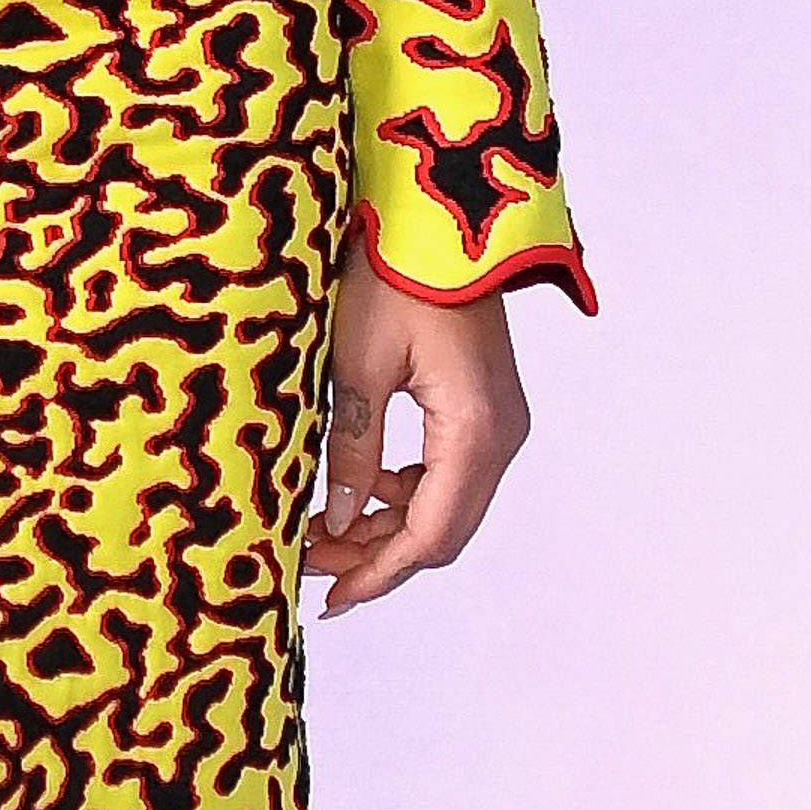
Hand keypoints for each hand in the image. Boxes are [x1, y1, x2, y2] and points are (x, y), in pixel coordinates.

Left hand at [307, 271, 530, 616]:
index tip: (330, 599)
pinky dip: (404, 490)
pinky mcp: (485, 403)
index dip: (377, 574)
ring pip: (444, 503)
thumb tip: (340, 524)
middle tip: (309, 564)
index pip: (429, 536)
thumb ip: (352, 451)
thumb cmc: (396, 274)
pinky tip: (359, 485)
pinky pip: (448, 469)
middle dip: (375, 555)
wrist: (437, 210)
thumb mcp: (357, 364)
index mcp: (476, 433)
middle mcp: (501, 435)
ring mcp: (498, 419)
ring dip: (386, 524)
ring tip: (320, 530)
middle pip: (441, 529)